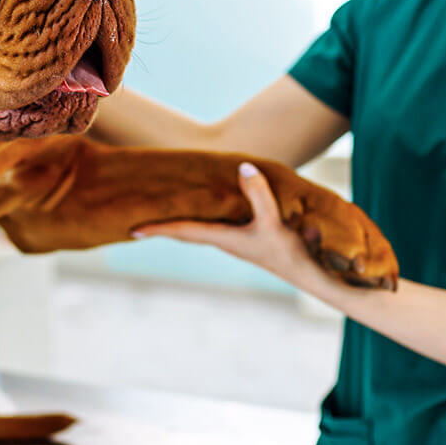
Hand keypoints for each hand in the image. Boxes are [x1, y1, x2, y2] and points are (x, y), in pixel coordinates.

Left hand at [133, 163, 331, 292]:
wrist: (313, 276)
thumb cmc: (291, 253)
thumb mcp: (274, 221)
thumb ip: (259, 194)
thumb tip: (243, 167)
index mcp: (224, 238)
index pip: (183, 231)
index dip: (157, 229)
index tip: (132, 231)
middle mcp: (226, 241)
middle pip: (186, 232)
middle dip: (163, 226)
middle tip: (137, 221)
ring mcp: (237, 241)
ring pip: (200, 230)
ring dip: (181, 224)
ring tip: (164, 214)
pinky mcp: (250, 240)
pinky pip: (217, 227)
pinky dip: (203, 220)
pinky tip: (207, 212)